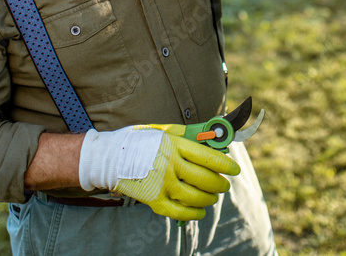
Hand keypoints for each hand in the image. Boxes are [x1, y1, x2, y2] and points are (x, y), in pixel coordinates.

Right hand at [77, 124, 239, 220]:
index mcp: (175, 145)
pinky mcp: (154, 200)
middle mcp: (170, 164)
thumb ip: (188, 135)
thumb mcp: (164, 131)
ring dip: (209, 198)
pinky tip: (200, 210)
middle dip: (220, 184)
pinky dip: (194, 213)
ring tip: (212, 196)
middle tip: (224, 185)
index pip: (208, 157)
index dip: (225, 165)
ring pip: (196, 197)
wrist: (110, 157)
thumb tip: (212, 136)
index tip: (234, 169)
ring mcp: (162, 184)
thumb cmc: (140, 141)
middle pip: (205, 179)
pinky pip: (180, 212)